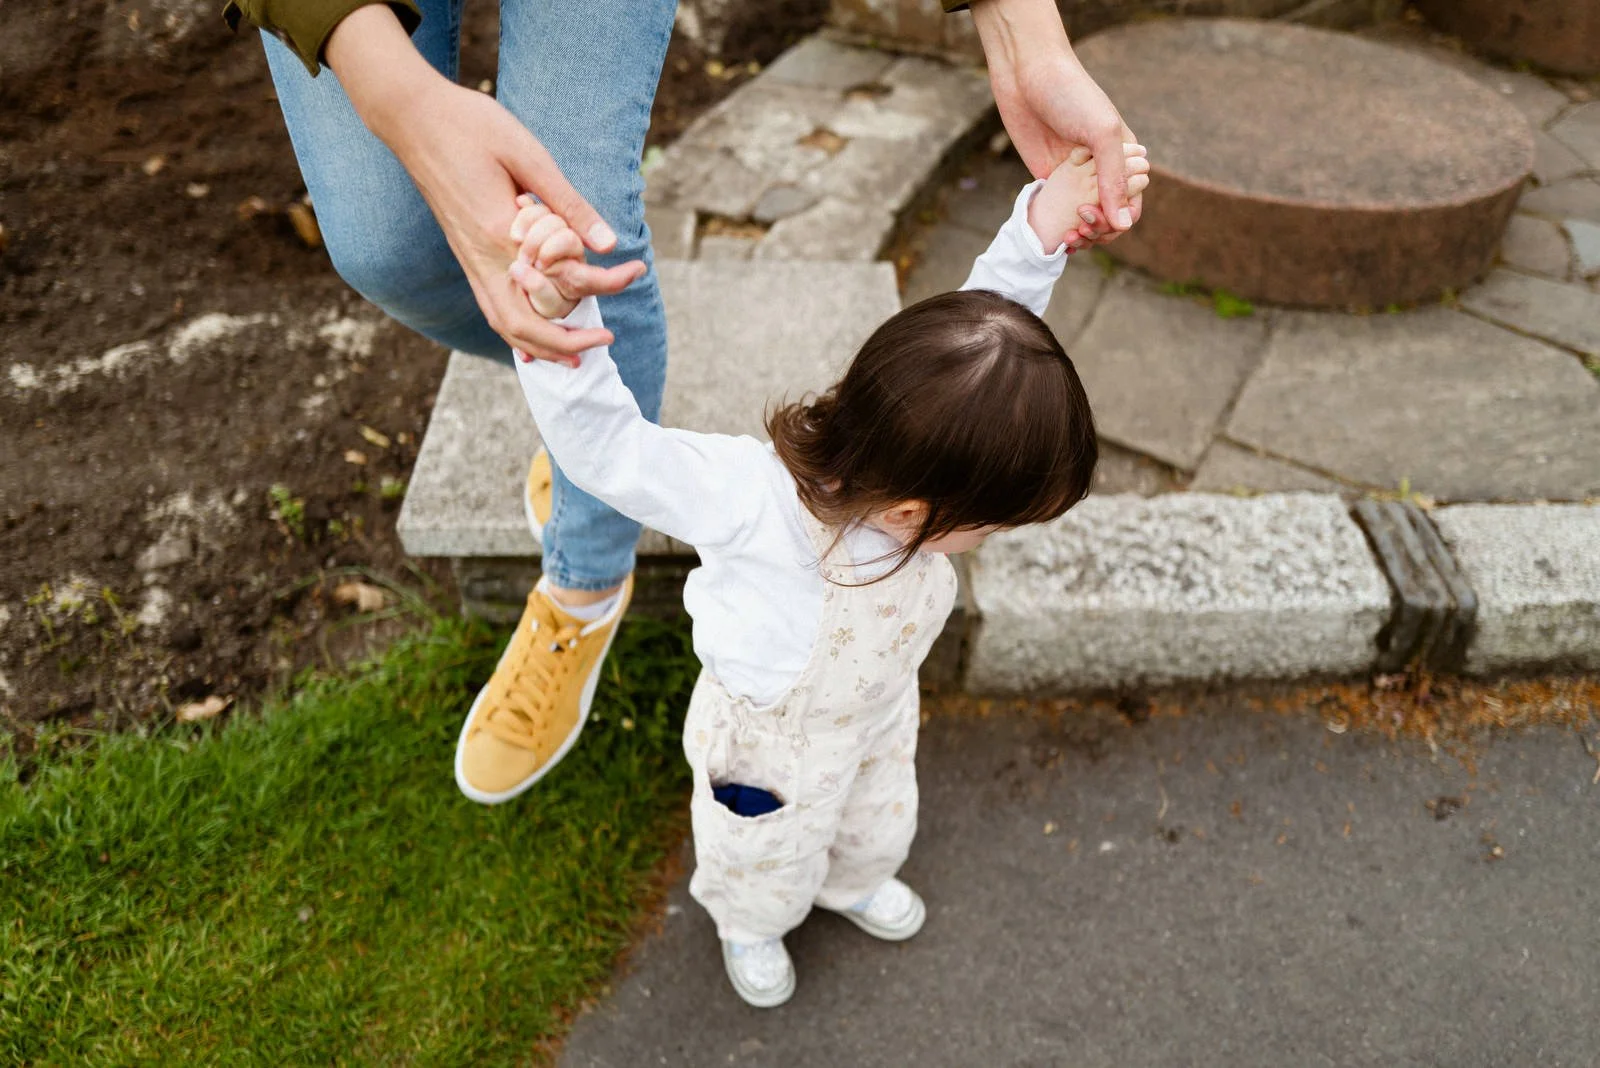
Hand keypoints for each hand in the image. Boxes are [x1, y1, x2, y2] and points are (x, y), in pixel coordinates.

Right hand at [324, 7, 643, 362]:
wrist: (410, 117)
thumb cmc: (471, 126)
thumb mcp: (528, 155)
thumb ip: (568, 204)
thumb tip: (608, 243)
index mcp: (502, 232)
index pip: (561, 278)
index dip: (604, 282)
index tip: (635, 272)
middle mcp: (482, 257)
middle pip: (525, 325)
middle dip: (565, 343)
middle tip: (604, 340)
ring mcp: (469, 260)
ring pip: (504, 324)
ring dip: (541, 345)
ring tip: (576, 351)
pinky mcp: (465, 255)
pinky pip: (493, 306)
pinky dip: (518, 329)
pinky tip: (536, 335)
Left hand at [971, 0, 1141, 250]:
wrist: (1027, 74)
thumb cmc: (1072, 95)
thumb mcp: (1102, 133)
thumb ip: (1115, 179)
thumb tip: (1124, 224)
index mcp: (1125, 158)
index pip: (1132, 204)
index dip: (1118, 220)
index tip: (1092, 215)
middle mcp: (1101, 169)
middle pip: (1108, 216)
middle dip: (1097, 230)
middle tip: (1077, 225)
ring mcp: (1075, 175)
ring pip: (1083, 219)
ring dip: (1079, 234)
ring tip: (1065, 237)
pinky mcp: (1049, 177)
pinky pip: (1058, 211)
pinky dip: (1058, 228)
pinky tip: (1053, 237)